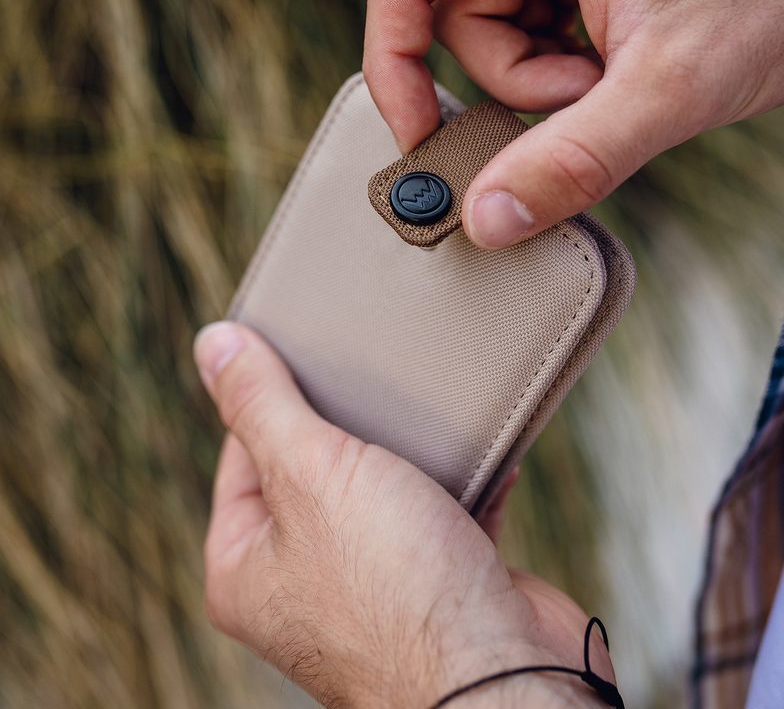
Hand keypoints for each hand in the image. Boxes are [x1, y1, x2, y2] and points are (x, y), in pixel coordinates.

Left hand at [194, 321, 612, 707]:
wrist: (507, 680)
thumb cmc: (397, 589)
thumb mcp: (312, 473)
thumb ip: (261, 404)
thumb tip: (210, 343)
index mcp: (247, 566)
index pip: (243, 453)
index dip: (274, 397)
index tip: (305, 345)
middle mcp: (301, 582)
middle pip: (315, 466)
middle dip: (348, 419)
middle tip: (367, 366)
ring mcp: (371, 586)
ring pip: (382, 487)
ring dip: (409, 447)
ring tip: (423, 401)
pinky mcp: (436, 585)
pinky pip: (442, 512)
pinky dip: (464, 479)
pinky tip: (483, 447)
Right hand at [363, 0, 783, 247]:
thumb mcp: (667, 91)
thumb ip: (570, 161)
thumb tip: (483, 221)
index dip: (395, 62)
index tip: (420, 136)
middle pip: (448, 8)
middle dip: (509, 74)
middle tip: (587, 92)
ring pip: (479, 22)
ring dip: (535, 73)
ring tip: (612, 71)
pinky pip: (512, 18)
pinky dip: (550, 58)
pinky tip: (608, 53)